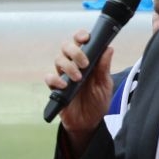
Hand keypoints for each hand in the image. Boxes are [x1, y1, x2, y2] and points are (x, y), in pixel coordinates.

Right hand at [47, 28, 115, 146]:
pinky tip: (64, 85)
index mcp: (86, 60)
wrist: (89, 123)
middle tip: (85, 64)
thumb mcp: (105, 85)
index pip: (80, 42)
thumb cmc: (97, 101)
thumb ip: (104, 68)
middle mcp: (73, 64)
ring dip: (68, 66)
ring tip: (78, 78)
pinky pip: (49, 77)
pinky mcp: (55, 88)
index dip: (80, 36)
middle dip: (74, 51)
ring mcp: (63, 75)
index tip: (86, 38)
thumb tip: (108, 49)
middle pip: (66, 46)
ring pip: (58, 59)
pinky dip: (55, 79)